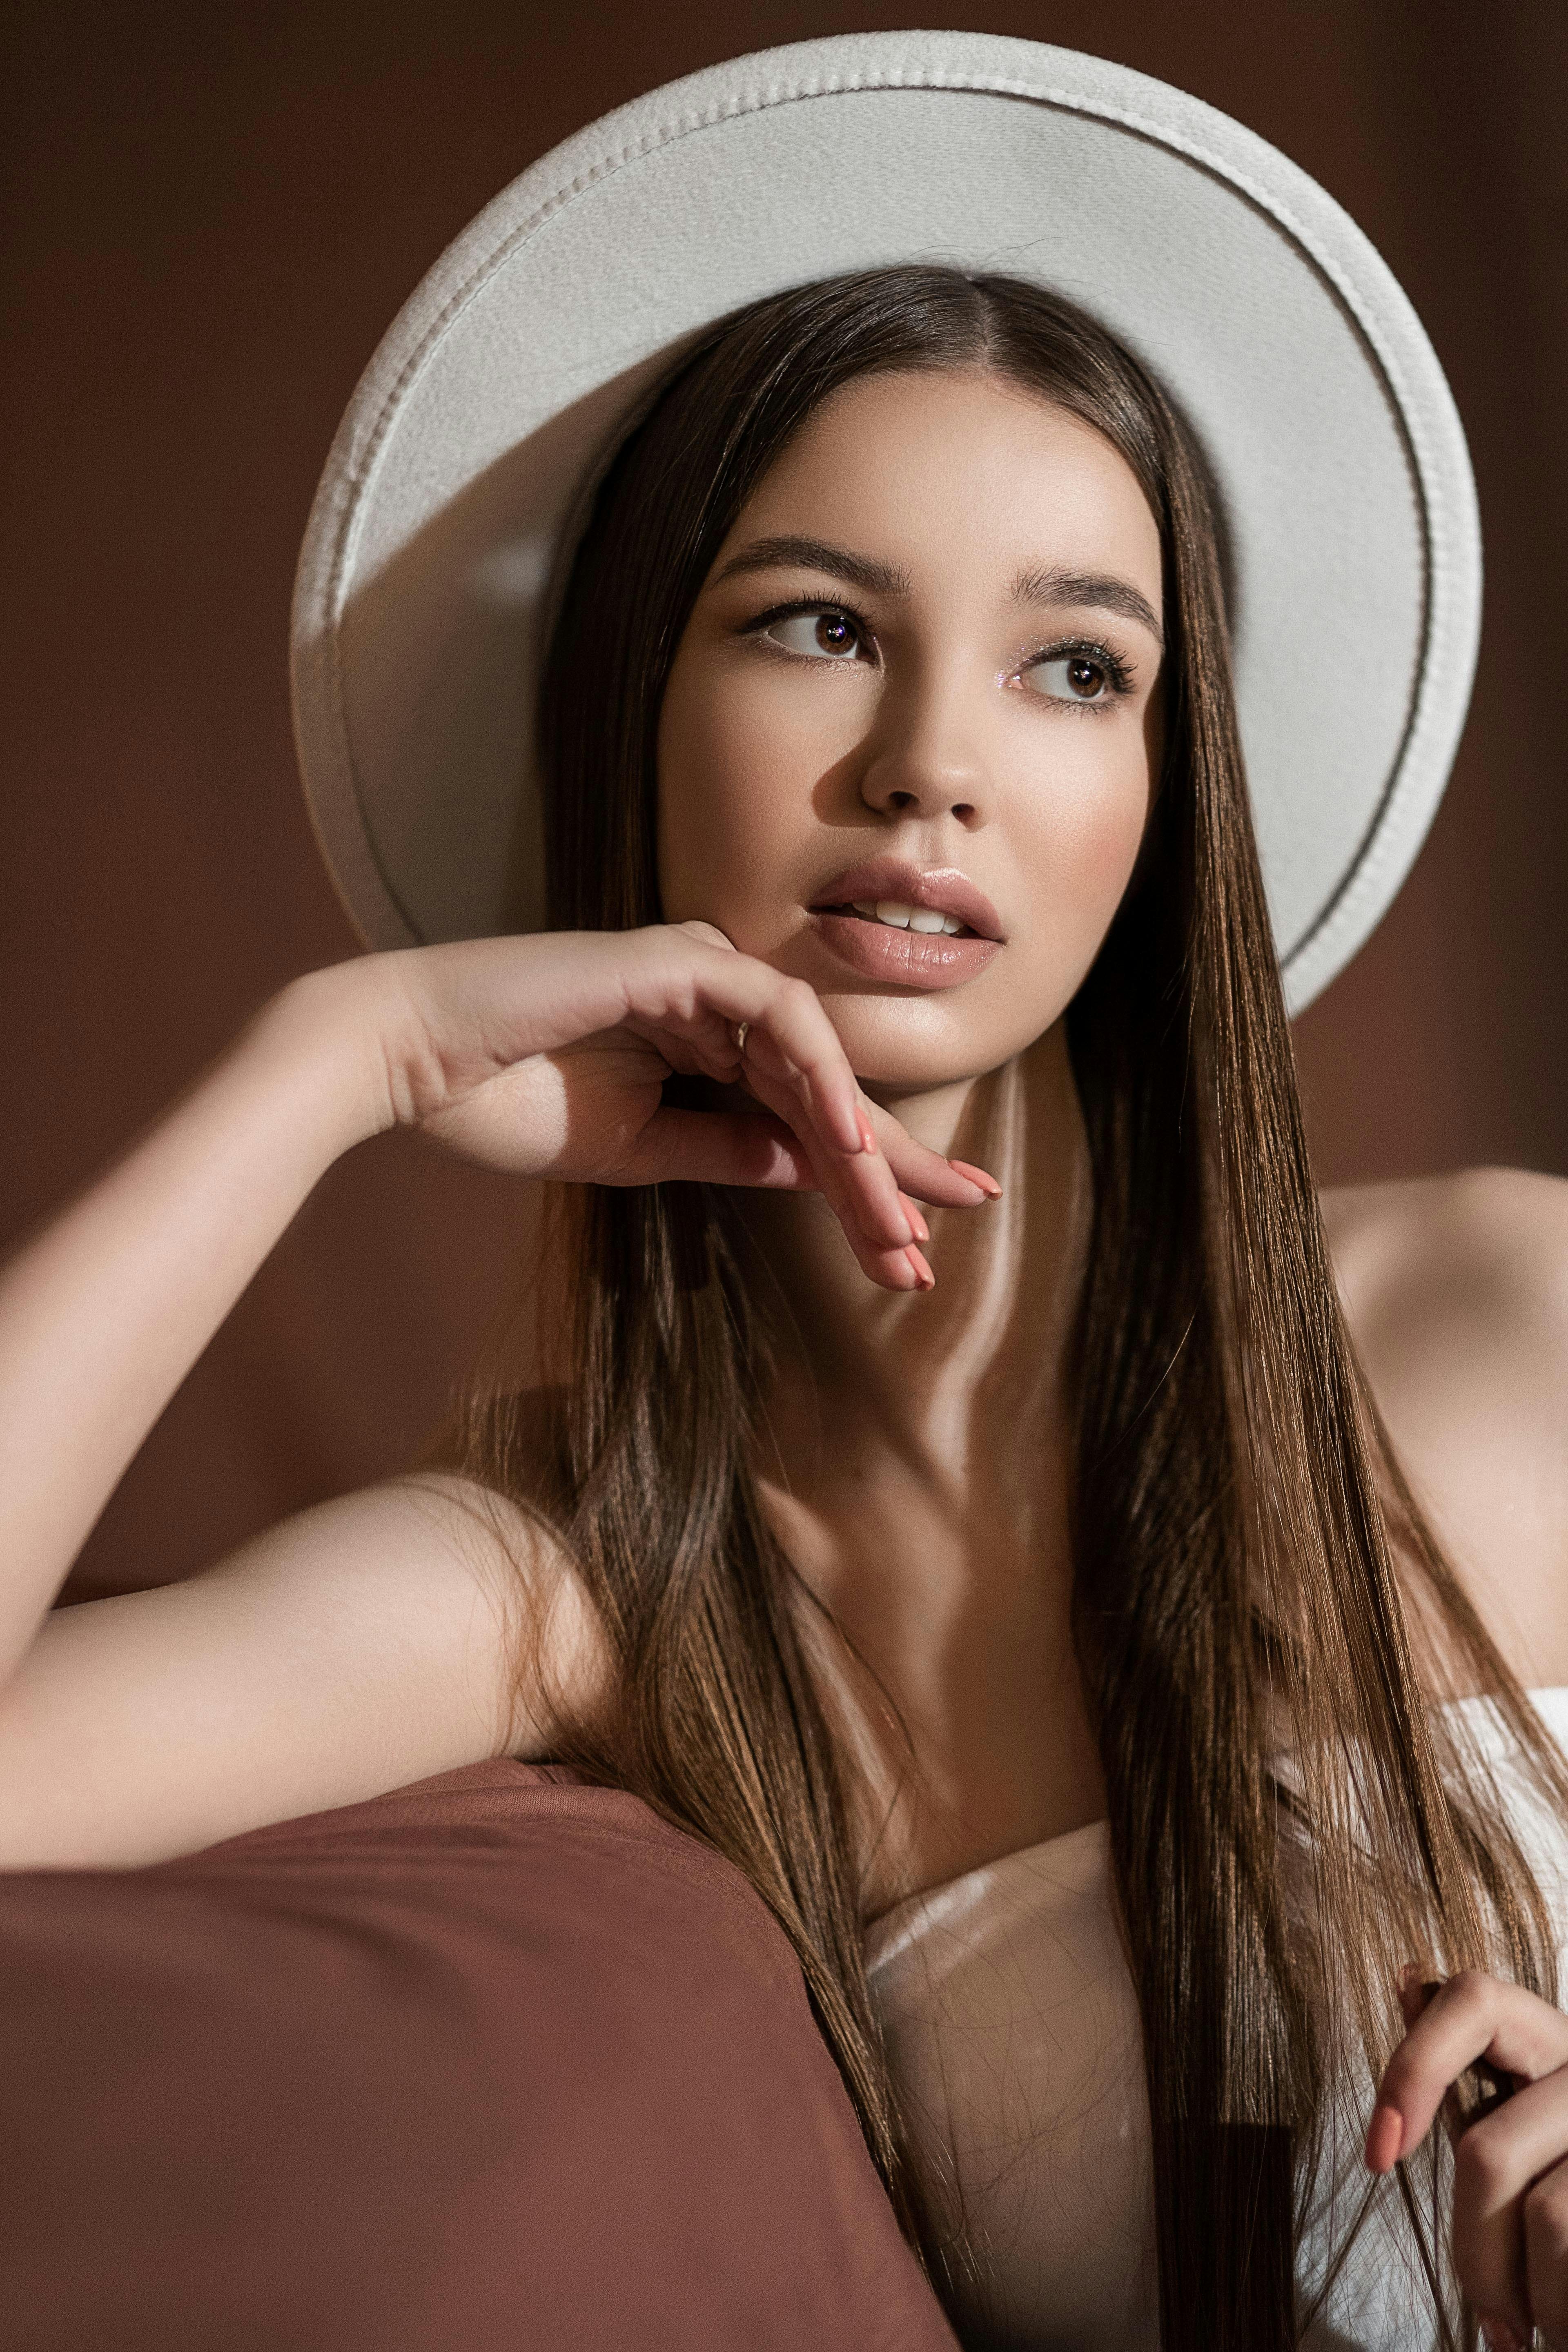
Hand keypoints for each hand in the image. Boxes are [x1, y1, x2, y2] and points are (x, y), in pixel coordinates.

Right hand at [363, 922, 998, 1291]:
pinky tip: (849, 1145)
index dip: (865, 1185)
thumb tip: (814, 1173)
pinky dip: (819, 1078)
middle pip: (828, 1096)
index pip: (804, 1121)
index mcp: (701, 1046)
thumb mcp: (640, 1150)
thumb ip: (729, 1152)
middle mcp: (714, 1003)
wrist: (407, 1066)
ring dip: (864, 1149)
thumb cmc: (500, 1102)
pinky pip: (779, 1016)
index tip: (915, 1251)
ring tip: (901, 1224)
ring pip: (818, 1064)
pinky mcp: (681, 958)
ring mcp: (700, 973)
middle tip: (950, 1235)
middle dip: (892, 1173)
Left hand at [1367, 1965, 1567, 2346]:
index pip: (1475, 2000)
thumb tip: (1406, 1978)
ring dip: (1526, 2292)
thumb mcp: (1522, 2101)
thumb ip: (1463, 2057)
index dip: (1414, 2067)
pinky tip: (1556, 2325)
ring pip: (1550, 2218)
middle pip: (1490, 2153)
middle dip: (1475, 2251)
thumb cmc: (1559, 2165)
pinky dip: (1559, 2306)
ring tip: (1528, 2326)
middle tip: (1488, 2315)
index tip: (1380, 2158)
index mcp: (1549, 2038)